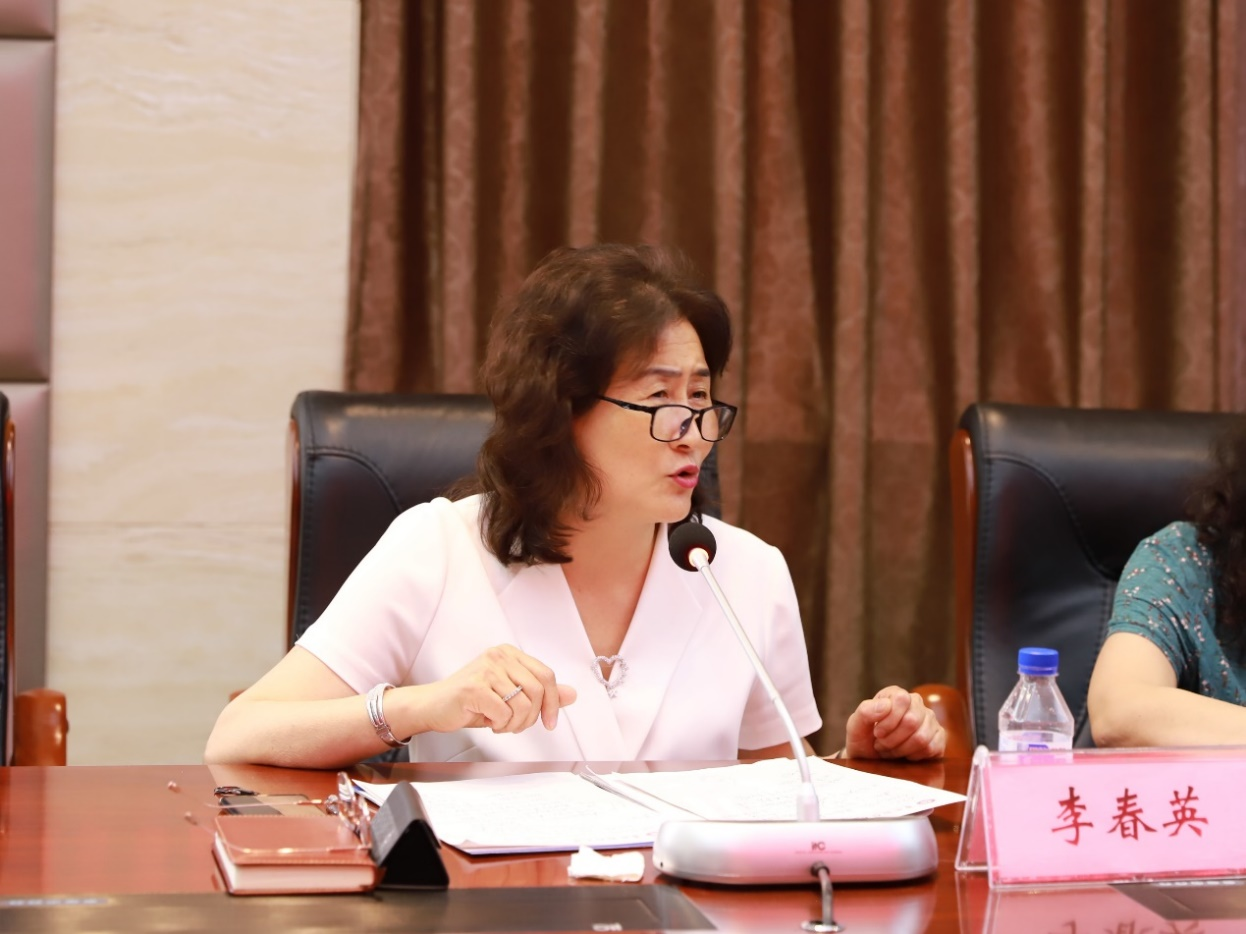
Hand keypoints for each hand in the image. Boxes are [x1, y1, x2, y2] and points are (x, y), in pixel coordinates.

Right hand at [403, 644, 576, 735]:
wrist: (433, 706)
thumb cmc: (471, 701)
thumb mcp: (510, 695)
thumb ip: (540, 693)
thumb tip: (572, 694)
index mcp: (509, 653)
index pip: (547, 675)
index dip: (553, 702)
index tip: (550, 722)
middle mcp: (499, 656)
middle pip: (538, 690)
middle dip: (531, 717)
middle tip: (516, 726)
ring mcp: (486, 669)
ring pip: (522, 705)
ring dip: (514, 725)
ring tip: (500, 724)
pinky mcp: (474, 687)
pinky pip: (503, 714)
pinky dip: (499, 725)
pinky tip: (487, 722)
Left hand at [843, 686, 945, 759]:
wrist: (869, 760)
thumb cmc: (863, 739)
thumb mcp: (855, 725)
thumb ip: (865, 711)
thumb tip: (886, 705)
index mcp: (896, 694)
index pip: (902, 699)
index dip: (888, 721)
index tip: (876, 732)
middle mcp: (916, 703)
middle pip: (912, 721)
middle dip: (892, 739)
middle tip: (882, 744)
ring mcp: (930, 721)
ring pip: (921, 737)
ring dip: (901, 749)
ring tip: (890, 749)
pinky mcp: (938, 738)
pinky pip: (931, 748)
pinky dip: (913, 756)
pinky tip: (905, 755)